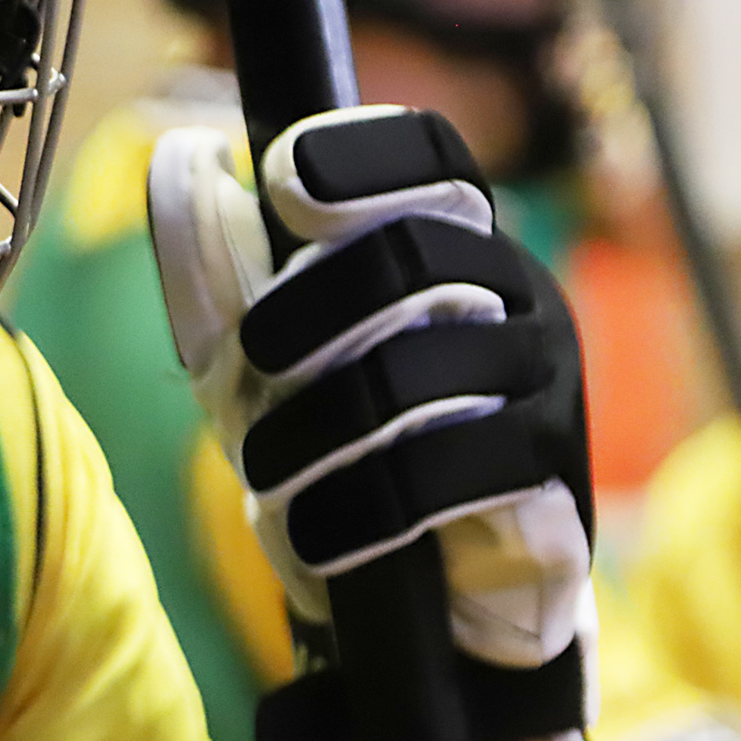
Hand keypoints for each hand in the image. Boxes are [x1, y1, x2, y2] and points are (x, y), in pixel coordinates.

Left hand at [148, 104, 594, 675]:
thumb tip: (189, 151)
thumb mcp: (250, 354)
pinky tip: (317, 534)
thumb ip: (215, 260)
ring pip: (428, 367)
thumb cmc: (337, 443)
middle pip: (421, 251)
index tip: (281, 185)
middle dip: (316, 303)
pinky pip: (461, 471)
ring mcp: (542, 381)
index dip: (362, 154)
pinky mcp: (552, 476)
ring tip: (264, 474)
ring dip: (321, 427)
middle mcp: (513, 293)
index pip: (430, 157)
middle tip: (250, 360)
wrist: (419, 589)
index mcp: (447, 240)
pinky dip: (366, 506)